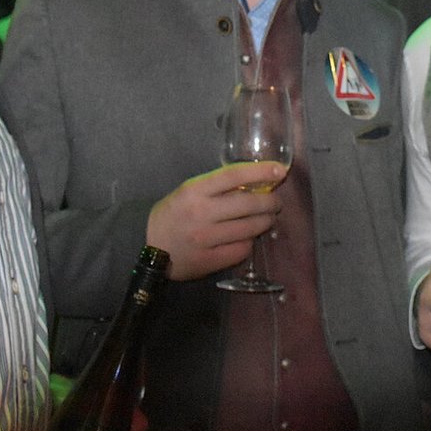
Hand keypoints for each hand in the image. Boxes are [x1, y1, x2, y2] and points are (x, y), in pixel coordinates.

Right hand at [145, 162, 284, 279]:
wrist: (151, 248)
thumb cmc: (173, 214)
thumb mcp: (189, 192)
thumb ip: (217, 187)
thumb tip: (255, 181)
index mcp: (195, 191)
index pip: (233, 176)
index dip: (260, 172)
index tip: (279, 170)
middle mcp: (202, 213)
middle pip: (248, 204)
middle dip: (270, 202)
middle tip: (276, 202)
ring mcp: (206, 239)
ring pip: (250, 229)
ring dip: (265, 222)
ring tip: (267, 219)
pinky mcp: (210, 260)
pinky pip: (242, 250)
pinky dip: (249, 242)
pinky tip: (247, 238)